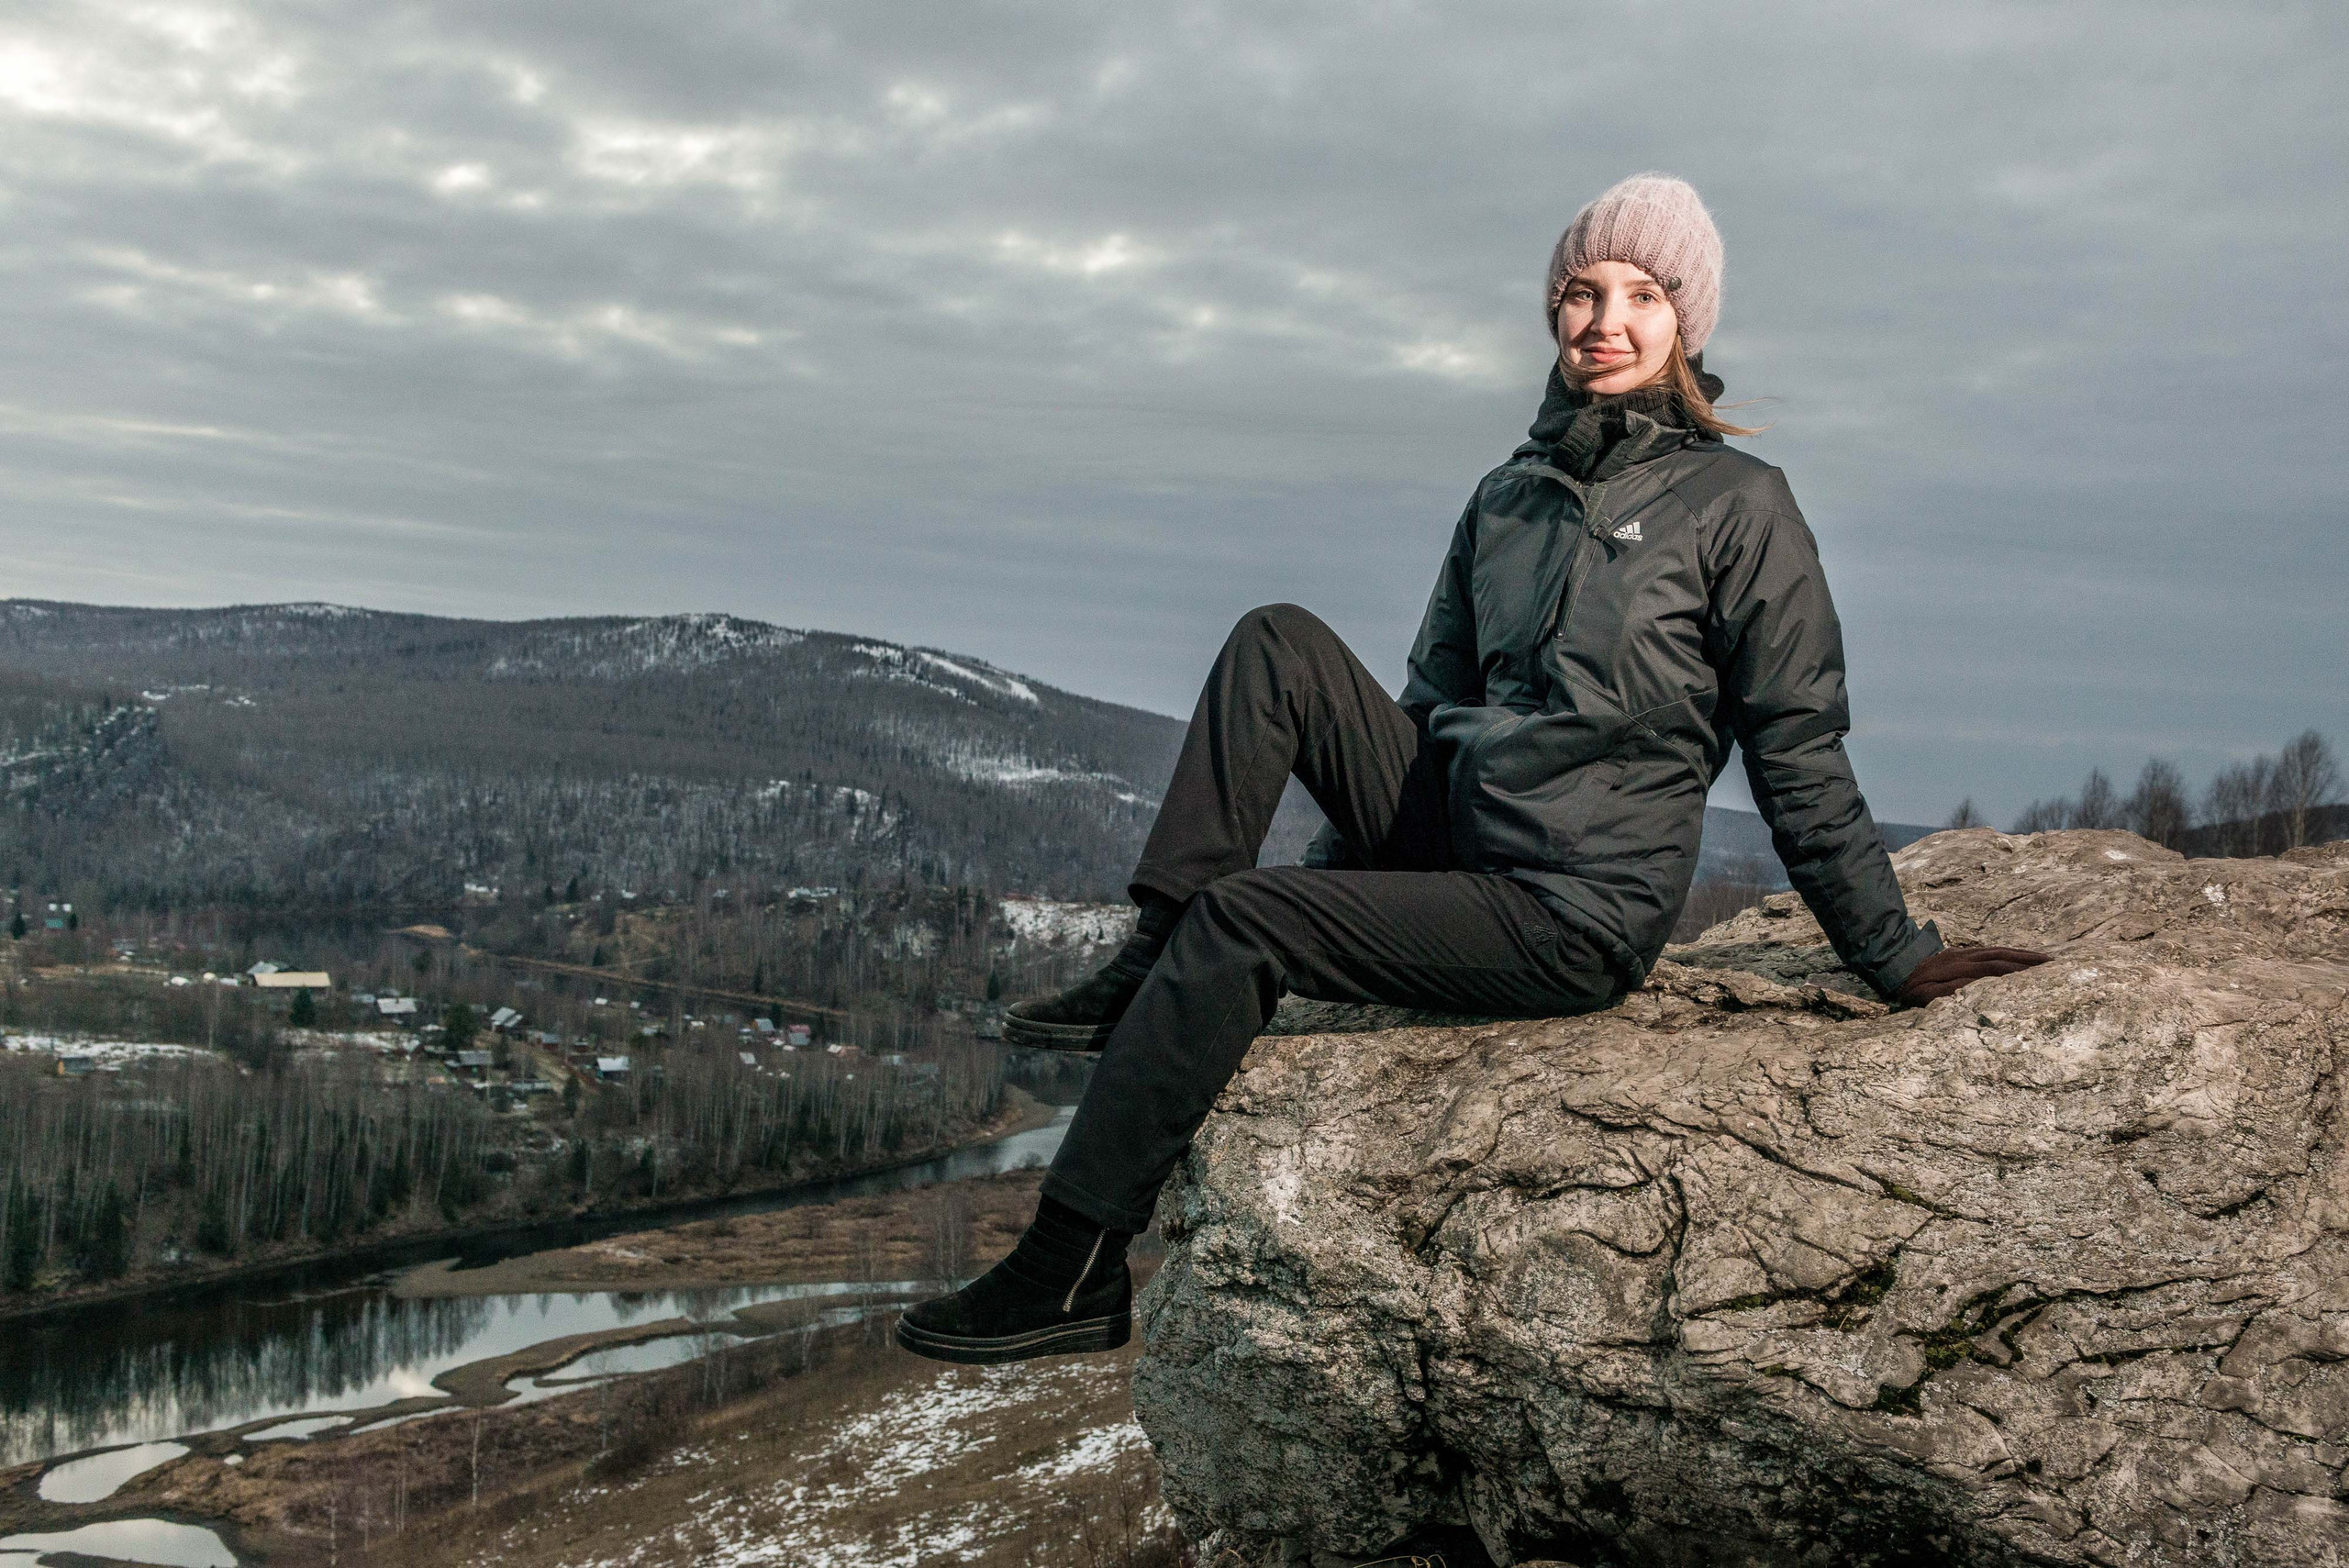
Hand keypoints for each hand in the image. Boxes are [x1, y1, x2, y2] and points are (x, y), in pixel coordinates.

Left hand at [1892, 945, 2051, 1005]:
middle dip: (2027, 960)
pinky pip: (1991, 950)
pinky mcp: (1962, 952)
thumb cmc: (1910, 989)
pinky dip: (2009, 952)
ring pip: (1998, 950)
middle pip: (2001, 956)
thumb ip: (1948, 993)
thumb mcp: (1924, 995)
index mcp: (1959, 969)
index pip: (1994, 968)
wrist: (1894, 967)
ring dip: (2022, 954)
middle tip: (2053, 964)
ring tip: (2045, 959)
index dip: (2017, 970)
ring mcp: (1964, 953)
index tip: (2039, 974)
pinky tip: (2020, 956)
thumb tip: (1974, 989)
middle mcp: (1965, 957)